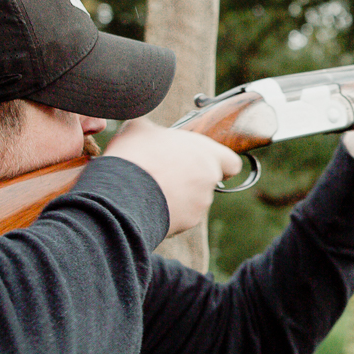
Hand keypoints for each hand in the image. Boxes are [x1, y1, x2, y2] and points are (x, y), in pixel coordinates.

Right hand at [101, 118, 241, 234]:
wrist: (122, 193)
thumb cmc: (136, 156)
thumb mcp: (140, 129)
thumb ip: (155, 130)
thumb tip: (146, 131)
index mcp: (207, 154)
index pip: (231, 163)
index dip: (221, 163)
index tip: (206, 163)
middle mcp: (208, 181)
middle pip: (206, 182)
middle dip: (189, 180)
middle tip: (164, 174)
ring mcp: (198, 206)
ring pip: (191, 202)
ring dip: (176, 197)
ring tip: (148, 189)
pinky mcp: (184, 225)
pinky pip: (177, 218)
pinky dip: (164, 213)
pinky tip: (144, 205)